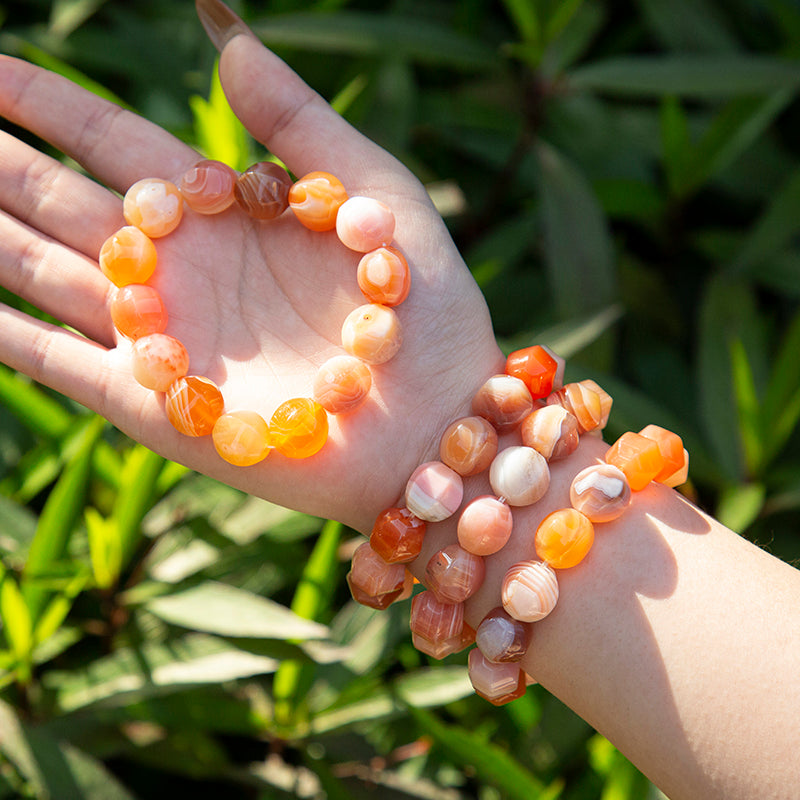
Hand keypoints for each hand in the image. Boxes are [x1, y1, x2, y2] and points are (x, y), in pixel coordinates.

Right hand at [0, 6, 501, 531]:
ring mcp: (166, 340)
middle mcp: (186, 272)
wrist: (437, 423)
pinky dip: (5, 333)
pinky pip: (57, 363)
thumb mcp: (380, 193)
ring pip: (42, 273)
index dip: (52, 106)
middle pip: (61, 203)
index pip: (116, 145)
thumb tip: (223, 32)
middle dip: (0, 165)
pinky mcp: (156, 409)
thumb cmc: (427, 311)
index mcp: (229, 215)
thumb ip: (301, 119)